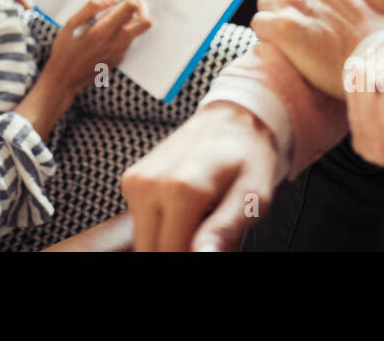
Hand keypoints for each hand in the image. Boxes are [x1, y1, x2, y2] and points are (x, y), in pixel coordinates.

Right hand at [43, 0, 151, 94]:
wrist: (64, 79)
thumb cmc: (64, 50)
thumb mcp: (71, 23)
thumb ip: (92, 7)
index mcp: (104, 31)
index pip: (130, 6)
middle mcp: (116, 43)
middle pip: (145, 20)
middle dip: (142, 4)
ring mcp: (120, 53)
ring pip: (139, 31)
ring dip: (135, 17)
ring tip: (117, 10)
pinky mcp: (119, 59)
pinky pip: (130, 40)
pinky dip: (126, 28)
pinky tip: (110, 27)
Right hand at [121, 101, 278, 251]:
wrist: (231, 121)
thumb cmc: (247, 158)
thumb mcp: (252, 197)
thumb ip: (225, 230)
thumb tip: (203, 256)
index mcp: (180, 190)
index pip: (170, 254)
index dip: (189, 261)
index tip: (209, 250)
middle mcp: (150, 184)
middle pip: (150, 251)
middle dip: (177, 252)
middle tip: (206, 243)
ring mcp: (136, 182)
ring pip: (144, 241)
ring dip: (169, 242)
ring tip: (198, 227)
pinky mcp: (131, 182)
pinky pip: (141, 224)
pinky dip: (160, 229)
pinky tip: (184, 215)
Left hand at [251, 0, 383, 97]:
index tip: (327, 10)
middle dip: (296, 3)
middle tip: (316, 27)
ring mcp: (292, 3)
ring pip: (268, 3)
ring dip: (279, 17)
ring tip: (300, 39)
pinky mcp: (281, 28)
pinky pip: (260, 24)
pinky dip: (269, 35)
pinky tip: (287, 47)